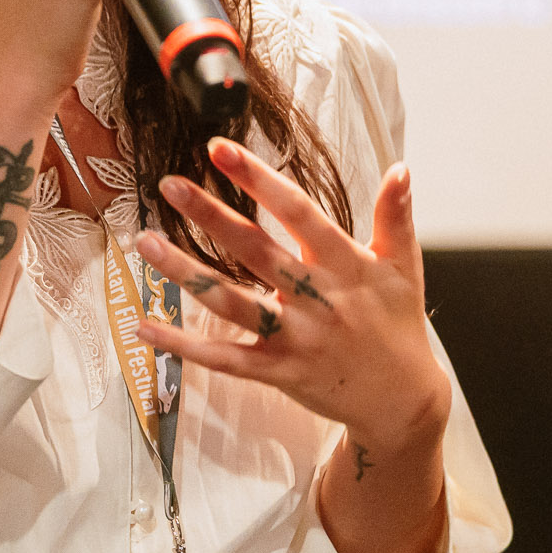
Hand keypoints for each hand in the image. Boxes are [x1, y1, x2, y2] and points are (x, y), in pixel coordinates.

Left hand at [134, 138, 450, 453]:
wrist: (402, 403)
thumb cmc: (399, 326)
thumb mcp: (406, 268)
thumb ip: (396, 217)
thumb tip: (399, 169)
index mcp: (345, 265)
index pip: (297, 213)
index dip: (259, 180)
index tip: (221, 150)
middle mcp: (315, 299)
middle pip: (255, 251)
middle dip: (211, 215)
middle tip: (170, 184)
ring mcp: (294, 338)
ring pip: (231, 302)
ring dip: (186, 273)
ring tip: (146, 242)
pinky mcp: (277, 372)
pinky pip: (223, 358)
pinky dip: (184, 344)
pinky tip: (145, 326)